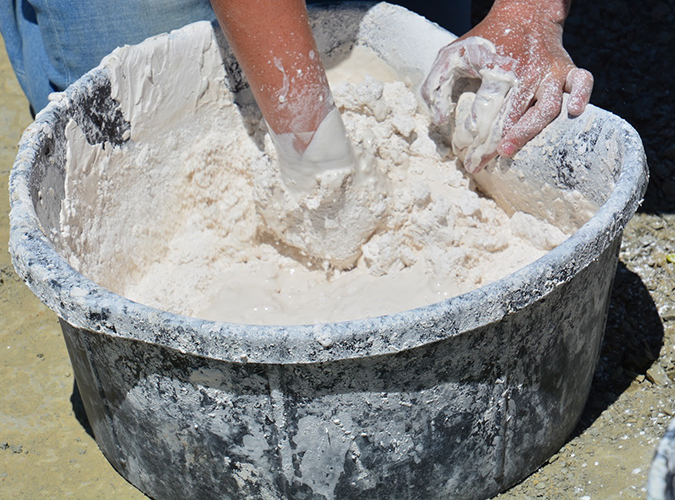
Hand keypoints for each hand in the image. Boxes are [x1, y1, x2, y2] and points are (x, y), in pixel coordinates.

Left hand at [423, 0, 592, 171]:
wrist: (524, 13)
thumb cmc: (486, 41)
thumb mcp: (452, 54)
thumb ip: (436, 85)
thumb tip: (440, 121)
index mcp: (496, 69)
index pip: (483, 108)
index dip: (471, 134)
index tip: (462, 153)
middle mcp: (525, 73)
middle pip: (511, 114)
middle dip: (492, 143)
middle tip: (478, 163)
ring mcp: (549, 72)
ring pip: (546, 105)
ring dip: (528, 130)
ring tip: (509, 150)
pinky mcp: (568, 69)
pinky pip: (582, 81)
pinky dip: (582, 95)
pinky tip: (574, 112)